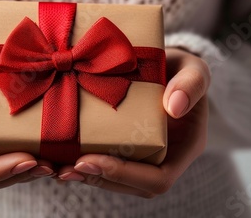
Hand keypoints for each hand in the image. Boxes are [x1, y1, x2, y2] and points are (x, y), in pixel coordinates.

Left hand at [56, 47, 209, 197]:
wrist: (168, 65)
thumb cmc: (183, 68)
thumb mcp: (194, 68)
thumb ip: (192, 83)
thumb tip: (175, 106)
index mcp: (184, 147)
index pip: (159, 178)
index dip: (124, 175)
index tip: (92, 160)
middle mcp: (164, 158)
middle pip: (132, 186)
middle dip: (98, 179)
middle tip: (65, 168)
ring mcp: (143, 155)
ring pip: (115, 179)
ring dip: (85, 176)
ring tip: (55, 167)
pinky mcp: (125, 146)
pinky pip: (106, 161)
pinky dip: (82, 162)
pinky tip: (58, 156)